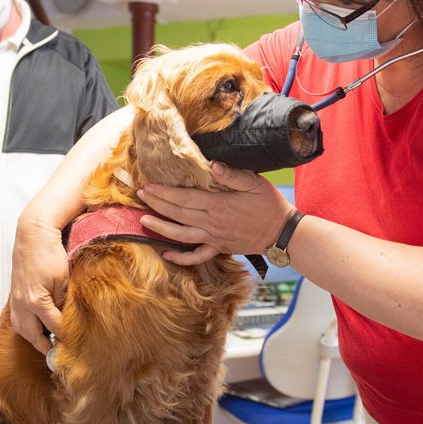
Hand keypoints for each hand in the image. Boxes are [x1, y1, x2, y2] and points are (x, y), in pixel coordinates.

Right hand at [9, 216, 68, 354]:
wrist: (32, 234)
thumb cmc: (49, 252)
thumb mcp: (63, 278)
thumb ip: (63, 301)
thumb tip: (66, 318)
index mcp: (36, 301)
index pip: (53, 327)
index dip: (64, 337)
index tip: (74, 346)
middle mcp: (22, 304)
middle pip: (31, 335)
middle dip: (44, 346)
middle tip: (57, 355)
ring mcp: (15, 299)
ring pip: (21, 328)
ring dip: (32, 337)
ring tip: (46, 343)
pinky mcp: (14, 293)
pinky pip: (18, 317)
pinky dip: (27, 325)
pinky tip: (37, 326)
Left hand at [137, 162, 294, 265]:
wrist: (282, 233)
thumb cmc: (269, 205)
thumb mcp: (255, 183)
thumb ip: (232, 175)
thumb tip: (212, 166)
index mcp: (218, 205)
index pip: (185, 197)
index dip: (164, 192)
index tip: (149, 186)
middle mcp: (212, 223)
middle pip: (178, 214)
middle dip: (157, 204)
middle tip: (140, 196)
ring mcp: (214, 238)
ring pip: (181, 235)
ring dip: (161, 228)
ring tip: (144, 221)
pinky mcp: (219, 248)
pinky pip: (197, 256)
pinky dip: (181, 257)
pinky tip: (167, 254)